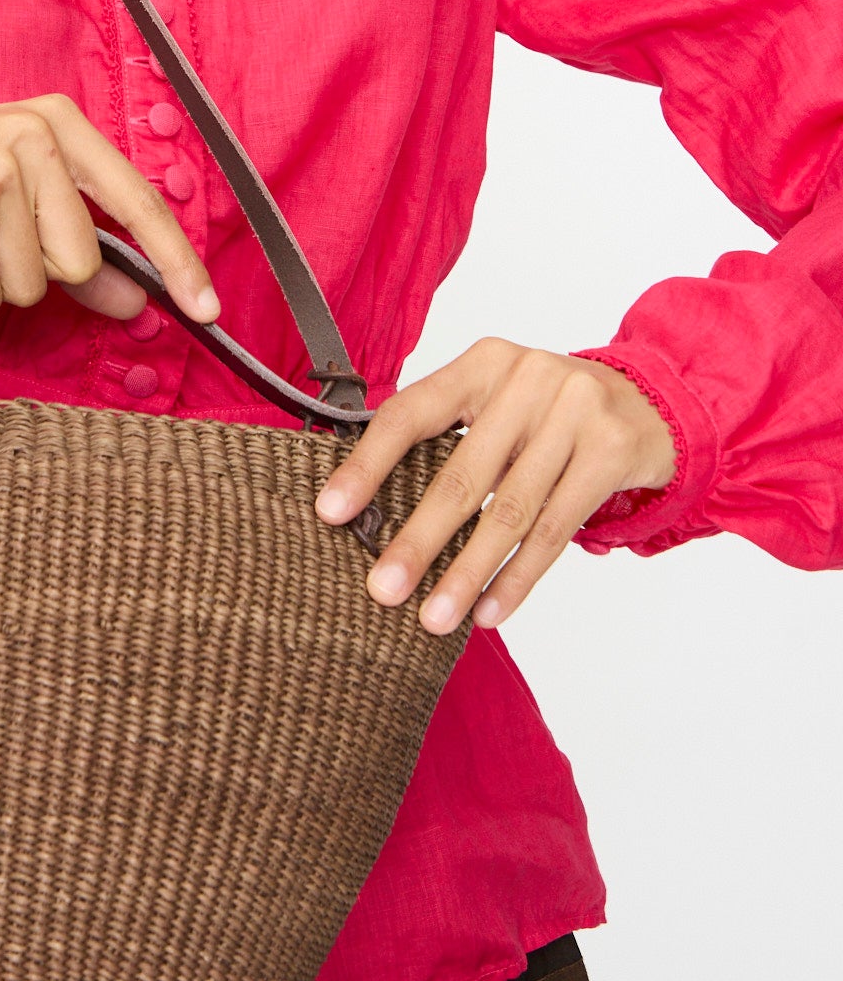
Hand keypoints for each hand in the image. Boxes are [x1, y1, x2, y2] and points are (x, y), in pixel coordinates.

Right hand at [0, 94, 219, 327]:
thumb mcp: (9, 202)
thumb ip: (77, 248)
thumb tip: (139, 301)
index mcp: (57, 122)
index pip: (136, 201)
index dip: (177, 261)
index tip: (206, 309)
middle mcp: (33, 137)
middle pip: (81, 263)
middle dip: (30, 272)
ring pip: (33, 287)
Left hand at [314, 339, 676, 633]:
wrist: (650, 404)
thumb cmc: (550, 414)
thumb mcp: (498, 402)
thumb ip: (446, 436)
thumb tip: (367, 509)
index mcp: (483, 362)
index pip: (412, 413)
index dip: (368, 465)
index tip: (331, 512)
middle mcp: (527, 379)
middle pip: (461, 473)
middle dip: (418, 539)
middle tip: (383, 590)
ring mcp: (574, 413)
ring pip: (509, 511)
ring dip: (467, 572)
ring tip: (433, 618)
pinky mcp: (610, 451)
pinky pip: (554, 530)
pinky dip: (517, 577)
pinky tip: (490, 611)